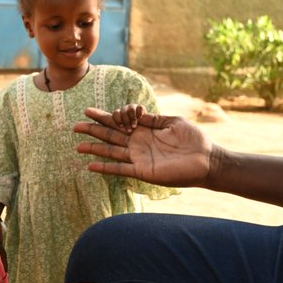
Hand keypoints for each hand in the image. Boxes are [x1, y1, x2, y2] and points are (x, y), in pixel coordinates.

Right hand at [74, 108, 212, 186]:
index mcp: (144, 129)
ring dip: (95, 148)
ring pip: (111, 151)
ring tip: (78, 145)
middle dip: (93, 130)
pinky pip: (120, 169)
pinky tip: (90, 166)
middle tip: (76, 126)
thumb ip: (152, 118)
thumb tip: (134, 111)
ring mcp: (139, 158)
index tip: (89, 111)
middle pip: (111, 135)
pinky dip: (105, 168)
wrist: (206, 160)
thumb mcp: (172, 122)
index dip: (104, 116)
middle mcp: (138, 143)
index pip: (119, 122)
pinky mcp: (143, 171)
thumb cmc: (193, 140)